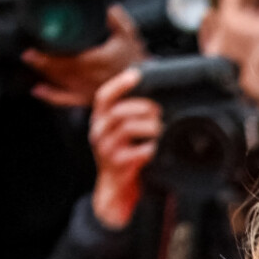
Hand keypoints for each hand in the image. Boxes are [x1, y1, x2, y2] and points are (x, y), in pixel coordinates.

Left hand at [23, 4, 147, 107]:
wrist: (146, 86)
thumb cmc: (138, 62)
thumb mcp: (130, 36)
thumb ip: (118, 21)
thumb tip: (108, 7)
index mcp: (99, 61)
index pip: (70, 59)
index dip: (51, 55)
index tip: (38, 47)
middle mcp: (91, 78)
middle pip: (61, 71)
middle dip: (43, 62)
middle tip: (29, 54)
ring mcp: (88, 91)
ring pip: (61, 83)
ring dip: (44, 74)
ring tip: (32, 63)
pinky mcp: (88, 100)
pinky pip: (66, 100)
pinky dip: (50, 96)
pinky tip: (38, 90)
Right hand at [90, 67, 161, 227]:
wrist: (115, 186)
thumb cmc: (124, 149)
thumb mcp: (123, 126)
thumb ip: (133, 105)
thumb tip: (152, 72)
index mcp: (100, 118)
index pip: (103, 96)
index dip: (119, 84)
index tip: (136, 74)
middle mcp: (99, 131)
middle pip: (117, 111)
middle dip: (141, 107)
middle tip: (157, 110)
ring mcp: (106, 149)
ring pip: (126, 130)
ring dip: (147, 126)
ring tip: (160, 127)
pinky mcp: (116, 165)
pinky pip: (135, 153)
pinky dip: (148, 148)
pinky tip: (155, 147)